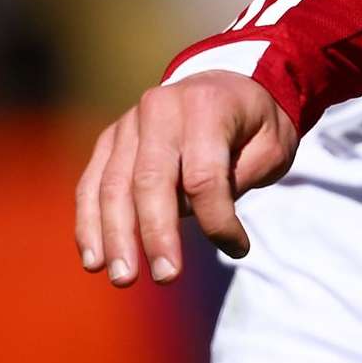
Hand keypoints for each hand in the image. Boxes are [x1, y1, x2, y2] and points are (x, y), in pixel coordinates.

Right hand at [76, 70, 300, 283]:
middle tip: (166, 277)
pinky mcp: (110, 139)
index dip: (217, 219)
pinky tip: (93, 258)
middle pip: (150, 180)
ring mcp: (128, 123)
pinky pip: (92, 183)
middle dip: (156, 233)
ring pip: (113, 185)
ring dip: (115, 236)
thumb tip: (198, 216)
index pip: (203, 175)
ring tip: (123, 277)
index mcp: (205, 106)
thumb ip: (240, 178)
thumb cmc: (253, 123)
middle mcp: (159, 109)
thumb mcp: (272, 145)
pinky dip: (90, 222)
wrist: (224, 85)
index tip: (238, 248)